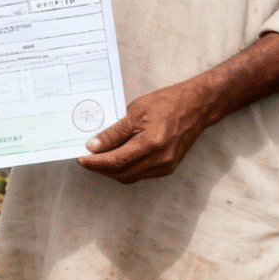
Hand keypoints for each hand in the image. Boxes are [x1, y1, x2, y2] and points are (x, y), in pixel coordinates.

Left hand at [77, 80, 208, 184]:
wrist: (197, 105)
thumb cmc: (168, 102)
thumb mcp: (137, 110)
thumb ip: (115, 131)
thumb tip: (94, 146)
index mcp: (151, 142)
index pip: (116, 160)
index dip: (96, 162)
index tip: (81, 158)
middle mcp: (159, 159)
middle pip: (122, 173)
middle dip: (101, 169)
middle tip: (87, 159)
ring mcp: (166, 166)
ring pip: (131, 176)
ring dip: (113, 171)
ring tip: (99, 160)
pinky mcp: (169, 167)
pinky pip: (141, 174)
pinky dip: (127, 169)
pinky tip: (118, 159)